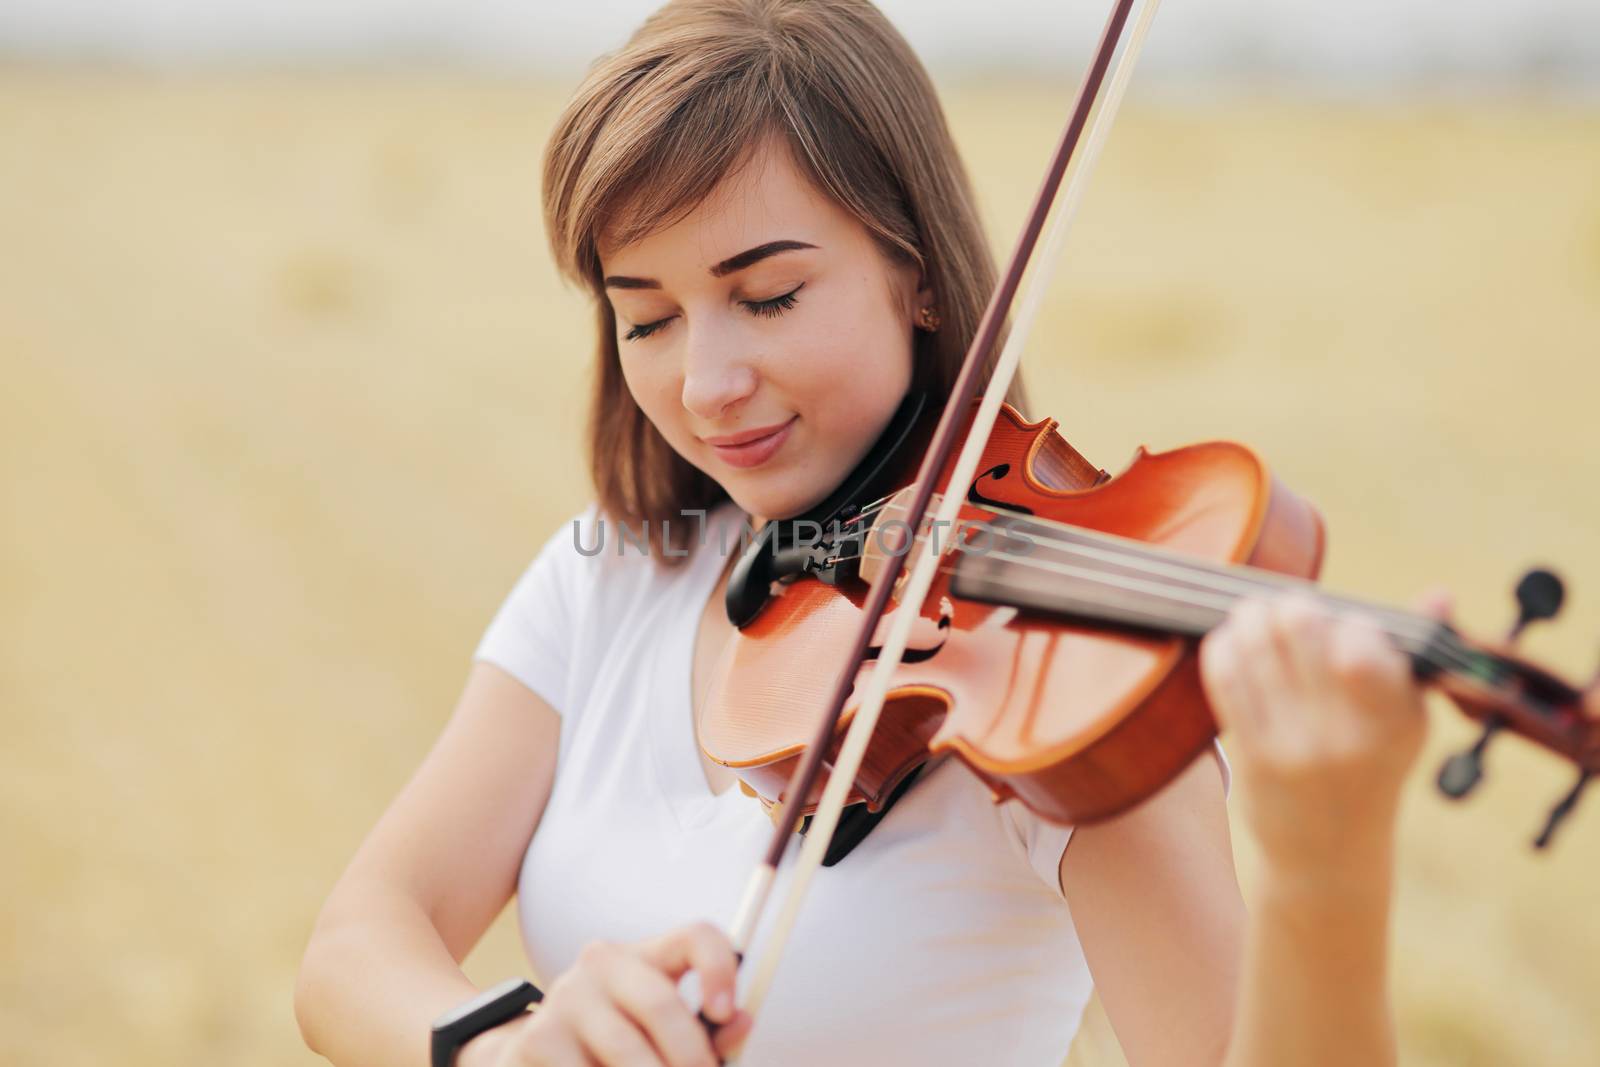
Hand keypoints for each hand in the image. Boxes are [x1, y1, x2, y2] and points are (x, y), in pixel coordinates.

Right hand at [462, 922, 751, 1066]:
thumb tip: (743, 1022)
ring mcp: (565, 998)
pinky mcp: (538, 1038)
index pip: (695, 937)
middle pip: (661, 1003)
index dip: (718, 969)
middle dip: (691, 1058)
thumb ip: (706, 1031)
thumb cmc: (614, 1046)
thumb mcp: (661, 1033)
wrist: (530, 1057)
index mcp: (644, 955)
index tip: (727, 1013)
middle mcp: (601, 964)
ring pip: (628, 1051)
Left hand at [1198, 589, 1448, 879]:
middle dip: (1290, 605)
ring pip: (1255, 643)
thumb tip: (1440, 594)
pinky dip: (1223, 646)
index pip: (1360, 640)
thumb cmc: (1371, 768)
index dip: (1346, 619)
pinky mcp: (1252, 755)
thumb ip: (1418, 656)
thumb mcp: (1408, 719)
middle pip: (1300, 626)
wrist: (1329, 855)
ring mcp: (1295, 746)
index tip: (1342, 626)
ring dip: (1250, 617)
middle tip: (1288, 610)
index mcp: (1397, 720)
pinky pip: (1225, 676)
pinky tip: (1232, 643)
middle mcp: (1348, 734)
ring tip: (1255, 616)